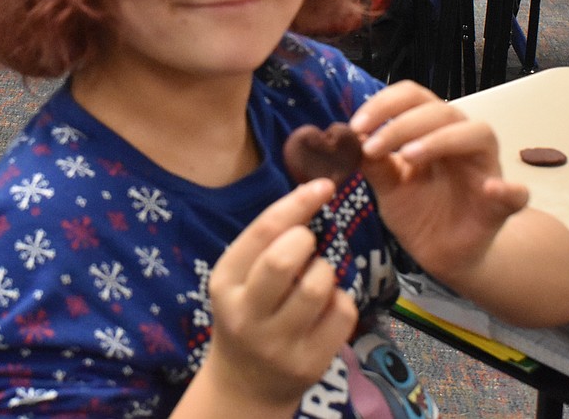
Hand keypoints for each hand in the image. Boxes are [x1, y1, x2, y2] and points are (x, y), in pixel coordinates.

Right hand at [196, 179, 357, 413]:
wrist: (245, 382)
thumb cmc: (248, 312)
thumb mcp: (241, 277)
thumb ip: (267, 241)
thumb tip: (315, 190)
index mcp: (225, 282)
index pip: (262, 232)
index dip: (297, 203)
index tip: (324, 185)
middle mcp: (247, 314)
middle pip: (283, 260)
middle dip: (306, 241)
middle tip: (307, 247)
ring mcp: (278, 342)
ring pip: (319, 286)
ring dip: (326, 272)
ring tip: (315, 279)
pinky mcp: (309, 362)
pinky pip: (342, 313)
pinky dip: (341, 300)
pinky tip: (326, 307)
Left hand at [348, 82, 528, 284]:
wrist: (442, 255)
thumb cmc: (418, 212)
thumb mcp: (388, 188)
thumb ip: (374, 163)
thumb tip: (347, 138)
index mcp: (432, 130)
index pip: (413, 98)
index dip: (384, 104)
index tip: (356, 126)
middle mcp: (462, 140)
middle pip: (442, 110)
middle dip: (402, 123)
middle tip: (372, 147)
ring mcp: (486, 169)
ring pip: (478, 133)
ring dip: (441, 139)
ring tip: (408, 157)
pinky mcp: (503, 204)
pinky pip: (517, 192)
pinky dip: (508, 189)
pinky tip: (491, 189)